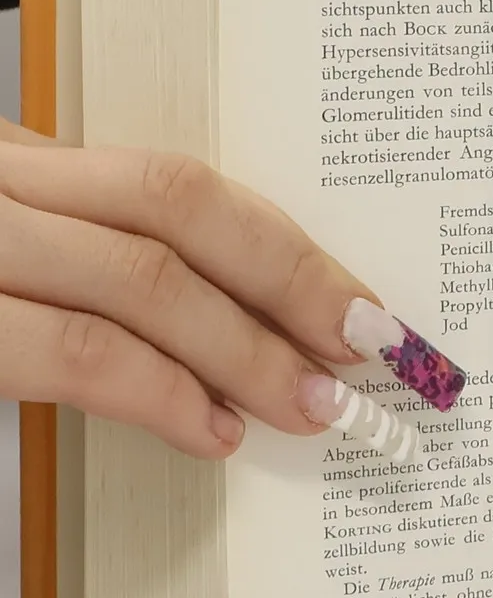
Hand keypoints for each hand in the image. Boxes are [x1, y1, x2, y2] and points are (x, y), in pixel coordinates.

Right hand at [0, 119, 378, 458]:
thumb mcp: (12, 240)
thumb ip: (99, 250)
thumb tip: (249, 304)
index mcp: (19, 166)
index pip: (176, 184)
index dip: (279, 245)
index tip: (353, 304)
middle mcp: (2, 190)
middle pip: (175, 212)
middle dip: (286, 285)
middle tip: (353, 351)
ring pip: (142, 280)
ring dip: (245, 353)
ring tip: (304, 404)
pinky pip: (78, 354)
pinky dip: (161, 395)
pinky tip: (211, 430)